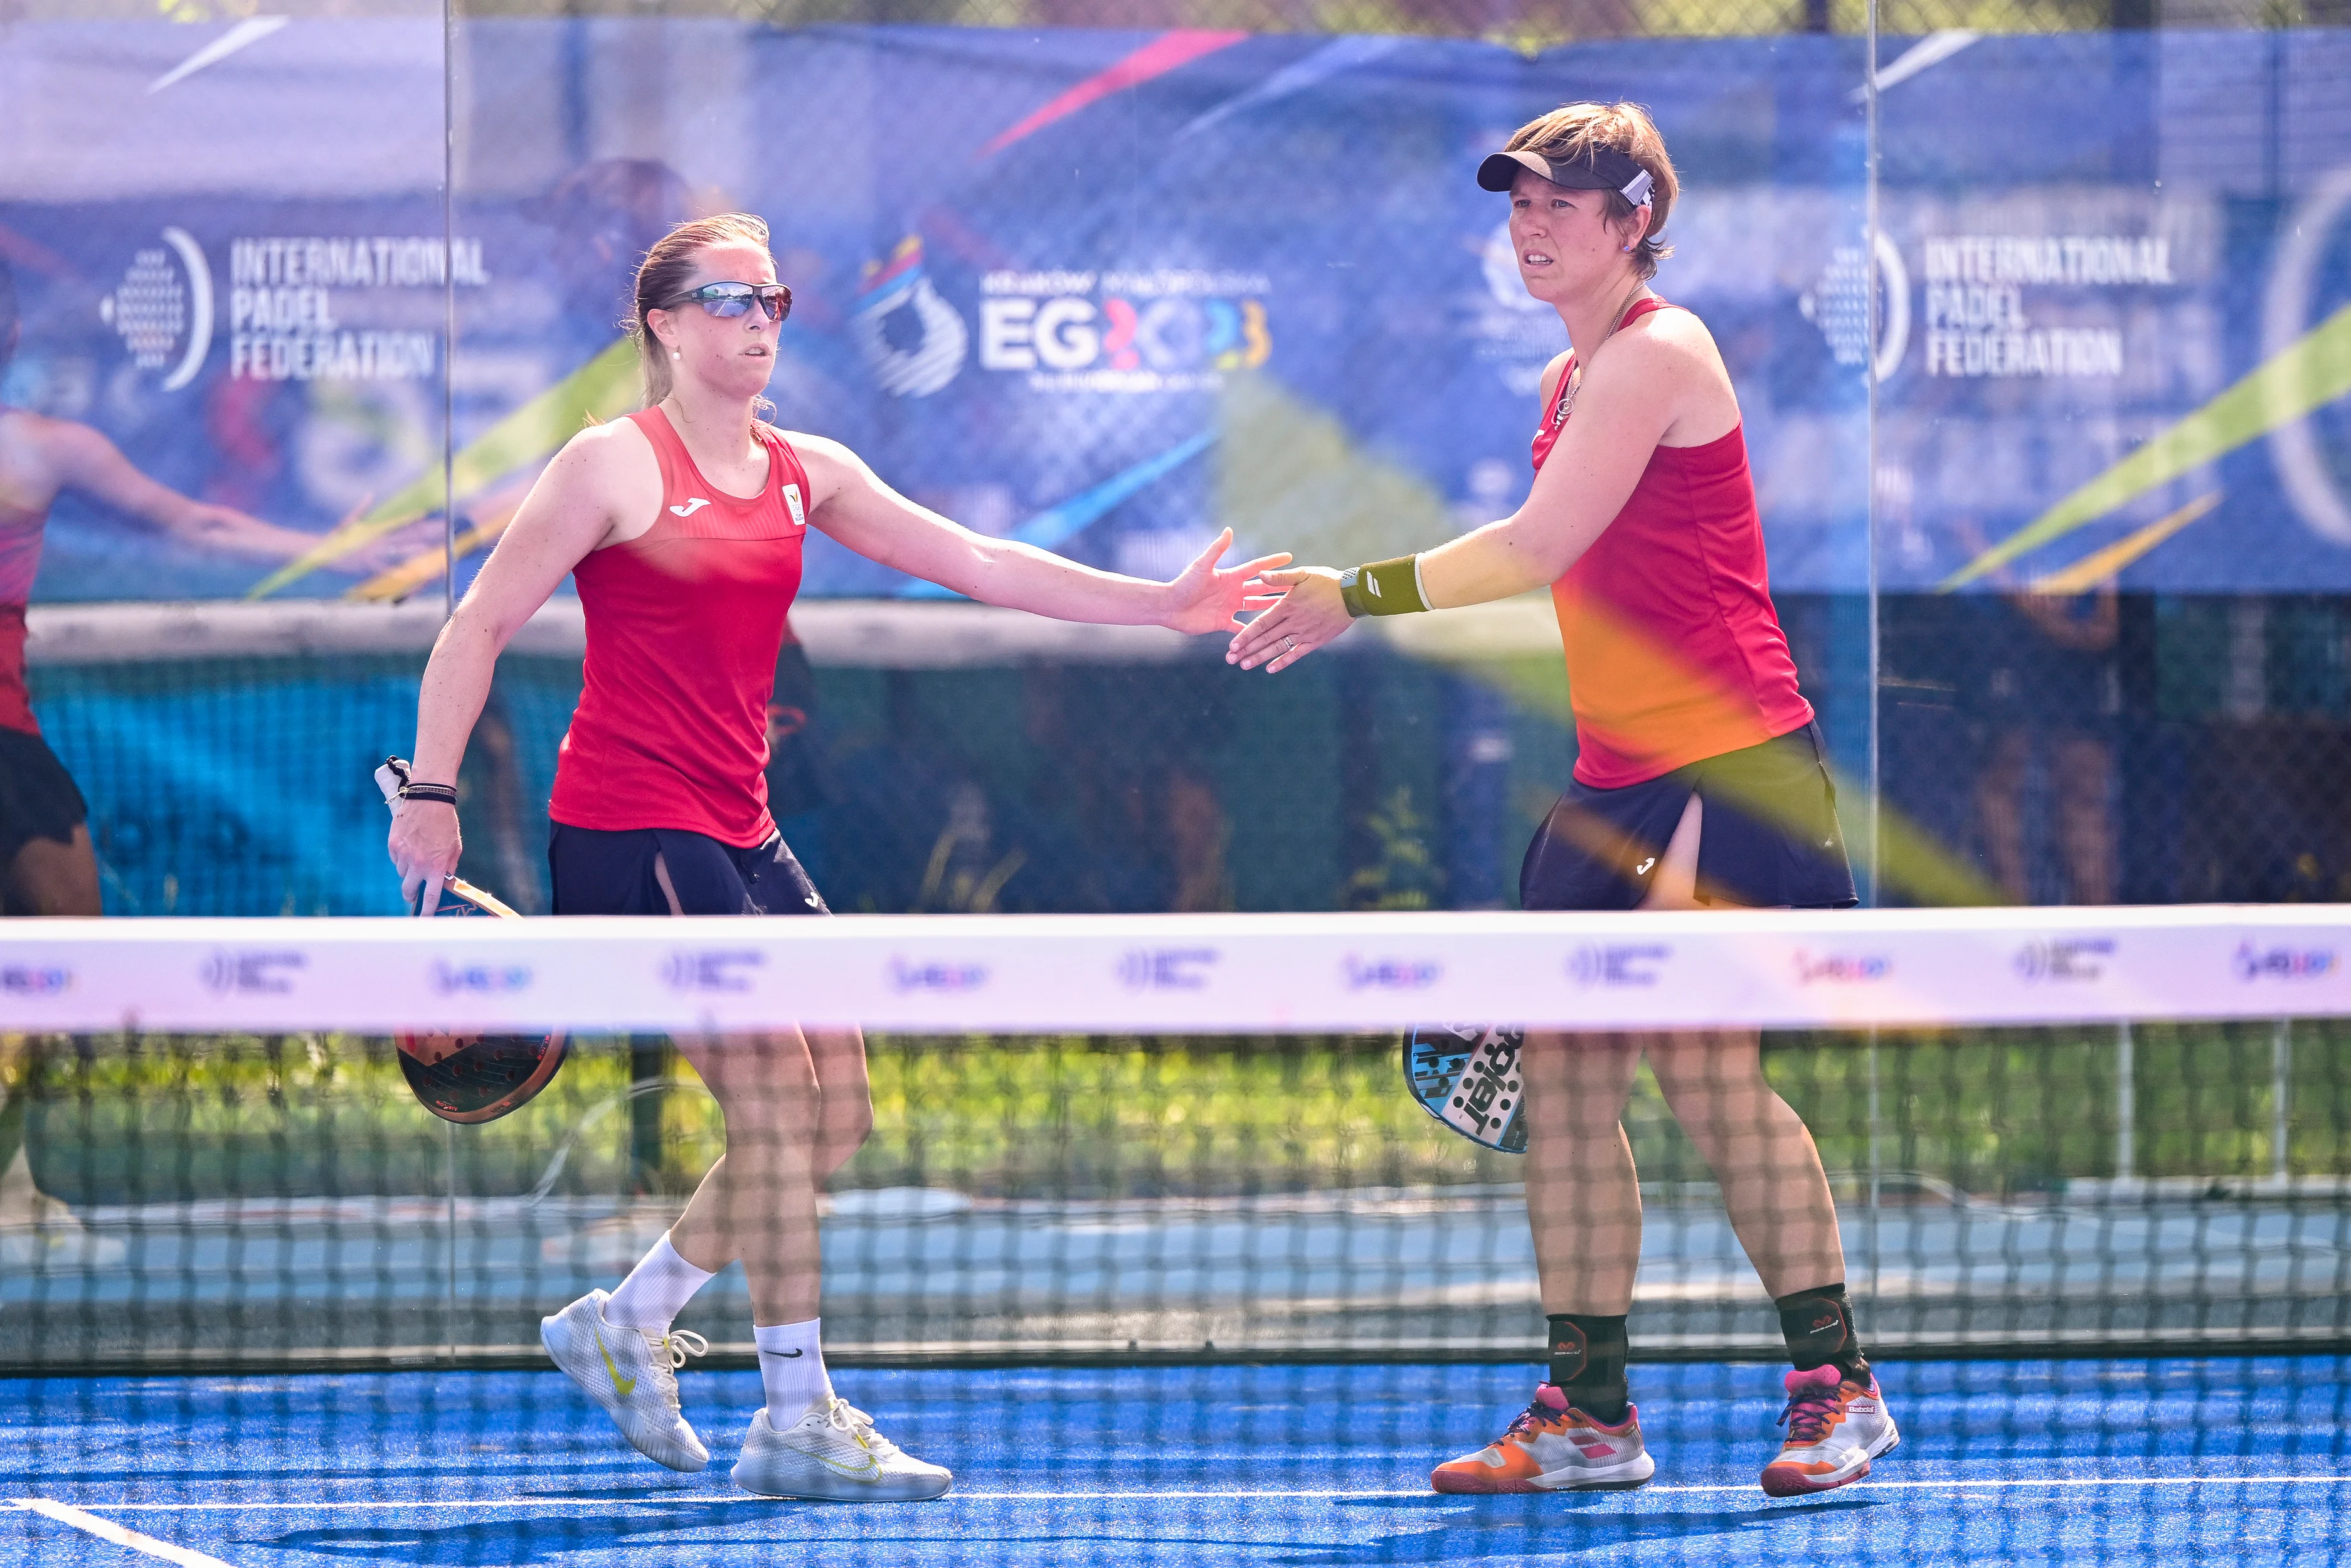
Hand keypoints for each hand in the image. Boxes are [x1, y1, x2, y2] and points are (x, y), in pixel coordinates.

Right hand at [387, 800, 462, 914]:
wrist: (429, 800)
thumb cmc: (446, 825)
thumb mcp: (454, 849)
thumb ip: (448, 869)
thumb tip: (442, 885)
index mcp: (436, 867)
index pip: (430, 898)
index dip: (426, 912)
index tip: (424, 921)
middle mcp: (418, 864)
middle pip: (408, 891)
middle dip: (411, 895)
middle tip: (414, 894)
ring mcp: (403, 855)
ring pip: (402, 873)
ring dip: (409, 871)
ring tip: (418, 856)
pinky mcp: (393, 845)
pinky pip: (396, 859)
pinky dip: (402, 857)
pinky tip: (410, 845)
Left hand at [1158, 527, 1294, 634]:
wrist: (1169, 606)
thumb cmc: (1184, 584)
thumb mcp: (1202, 566)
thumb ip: (1217, 550)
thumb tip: (1229, 530)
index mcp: (1231, 576)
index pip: (1256, 568)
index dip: (1272, 563)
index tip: (1290, 557)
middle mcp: (1233, 591)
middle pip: (1260, 588)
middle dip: (1278, 587)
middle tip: (1298, 588)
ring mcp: (1229, 607)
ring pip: (1255, 608)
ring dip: (1270, 609)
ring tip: (1288, 610)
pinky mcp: (1223, 622)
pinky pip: (1241, 629)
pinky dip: (1252, 633)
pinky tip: (1268, 635)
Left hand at [1225, 566, 1351, 671]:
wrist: (1353, 595)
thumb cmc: (1327, 581)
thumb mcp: (1303, 574)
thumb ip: (1280, 577)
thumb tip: (1259, 574)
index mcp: (1287, 606)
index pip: (1261, 624)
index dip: (1245, 635)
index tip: (1232, 645)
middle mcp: (1293, 622)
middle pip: (1266, 639)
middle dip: (1247, 650)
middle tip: (1231, 660)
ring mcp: (1304, 633)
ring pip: (1278, 648)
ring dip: (1261, 658)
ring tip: (1245, 666)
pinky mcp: (1315, 641)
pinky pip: (1296, 654)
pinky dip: (1283, 662)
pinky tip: (1270, 669)